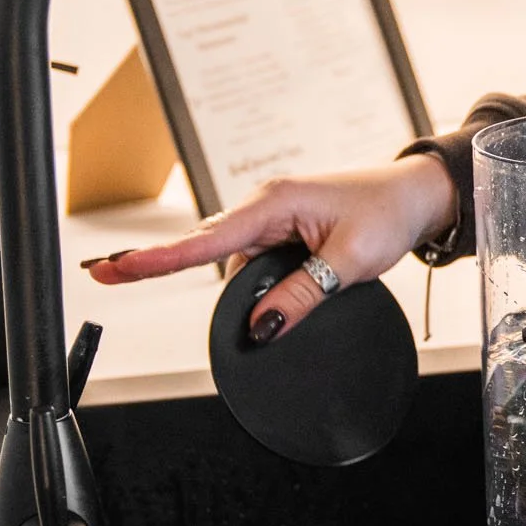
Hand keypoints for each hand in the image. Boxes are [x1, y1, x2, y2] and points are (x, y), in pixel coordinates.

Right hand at [80, 155, 457, 342]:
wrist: (416, 195)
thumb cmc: (386, 214)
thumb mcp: (348, 262)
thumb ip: (301, 297)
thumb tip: (260, 330)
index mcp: (272, 203)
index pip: (202, 239)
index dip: (155, 260)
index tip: (112, 269)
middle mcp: (263, 206)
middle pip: (208, 252)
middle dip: (175, 270)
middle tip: (109, 275)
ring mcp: (271, 218)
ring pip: (232, 262)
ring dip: (240, 285)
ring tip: (276, 280)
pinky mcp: (282, 229)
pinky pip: (252, 261)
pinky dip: (255, 281)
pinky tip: (273, 295)